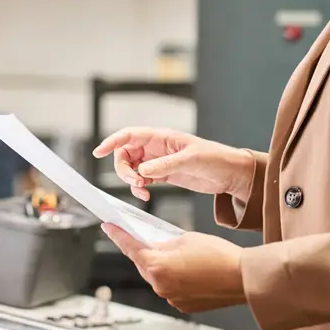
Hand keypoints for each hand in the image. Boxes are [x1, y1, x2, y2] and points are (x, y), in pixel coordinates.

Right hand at [93, 127, 250, 200]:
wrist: (230, 174)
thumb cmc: (215, 159)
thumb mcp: (191, 160)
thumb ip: (165, 165)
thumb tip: (142, 171)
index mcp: (162, 137)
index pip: (130, 135)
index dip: (112, 141)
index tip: (99, 151)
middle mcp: (157, 148)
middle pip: (126, 153)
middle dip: (123, 168)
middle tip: (134, 182)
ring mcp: (159, 162)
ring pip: (132, 168)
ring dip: (130, 180)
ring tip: (142, 190)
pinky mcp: (164, 175)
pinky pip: (142, 180)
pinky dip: (139, 188)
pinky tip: (146, 194)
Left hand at [102, 224, 245, 313]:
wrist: (243, 278)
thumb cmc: (220, 256)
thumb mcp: (186, 238)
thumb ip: (164, 242)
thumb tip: (155, 245)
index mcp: (158, 266)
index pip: (130, 248)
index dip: (117, 235)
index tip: (108, 227)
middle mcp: (160, 286)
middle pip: (143, 265)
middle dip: (144, 252)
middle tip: (146, 238)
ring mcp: (171, 298)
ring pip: (157, 278)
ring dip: (161, 266)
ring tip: (178, 255)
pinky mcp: (183, 305)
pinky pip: (171, 289)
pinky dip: (174, 279)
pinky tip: (189, 270)